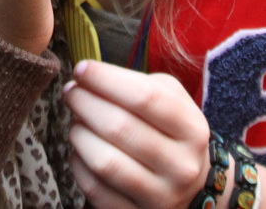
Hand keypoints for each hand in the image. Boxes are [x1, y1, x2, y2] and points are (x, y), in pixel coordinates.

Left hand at [65, 60, 210, 207]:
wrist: (194, 187)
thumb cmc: (172, 131)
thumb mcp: (172, 100)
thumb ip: (137, 83)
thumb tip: (88, 78)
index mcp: (192, 130)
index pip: (144, 97)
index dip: (106, 80)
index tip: (82, 69)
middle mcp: (181, 166)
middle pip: (120, 128)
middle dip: (85, 103)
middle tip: (72, 92)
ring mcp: (161, 197)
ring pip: (105, 162)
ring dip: (79, 134)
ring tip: (76, 120)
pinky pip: (95, 189)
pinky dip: (79, 164)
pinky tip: (80, 149)